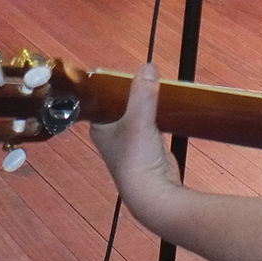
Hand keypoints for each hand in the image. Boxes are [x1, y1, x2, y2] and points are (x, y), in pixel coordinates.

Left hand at [91, 64, 180, 218]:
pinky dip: (155, 115)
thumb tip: (148, 67)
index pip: (100, 98)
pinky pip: (149, 124)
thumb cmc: (137, 157)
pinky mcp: (146, 148)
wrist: (154, 193)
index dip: (111, 84)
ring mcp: (128, 142)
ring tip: (155, 86)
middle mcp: (110, 135)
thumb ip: (143, 92)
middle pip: (119, 104)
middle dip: (131, 91)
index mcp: (98, 127)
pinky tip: (163, 105)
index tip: (125, 71)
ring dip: (144, 103)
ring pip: (135, 114)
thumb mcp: (139, 119)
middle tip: (144, 75)